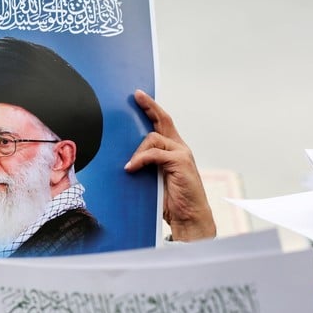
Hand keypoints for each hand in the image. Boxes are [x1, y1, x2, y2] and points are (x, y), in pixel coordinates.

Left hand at [125, 90, 215, 241]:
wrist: (188, 216)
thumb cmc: (170, 200)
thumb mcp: (152, 179)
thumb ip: (145, 165)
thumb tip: (125, 159)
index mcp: (173, 150)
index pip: (162, 123)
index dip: (152, 108)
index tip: (139, 96)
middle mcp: (179, 147)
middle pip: (163, 121)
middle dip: (149, 106)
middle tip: (136, 96)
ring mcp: (181, 153)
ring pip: (153, 139)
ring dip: (137, 152)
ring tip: (130, 167)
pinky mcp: (180, 162)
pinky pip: (155, 153)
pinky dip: (141, 159)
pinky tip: (131, 168)